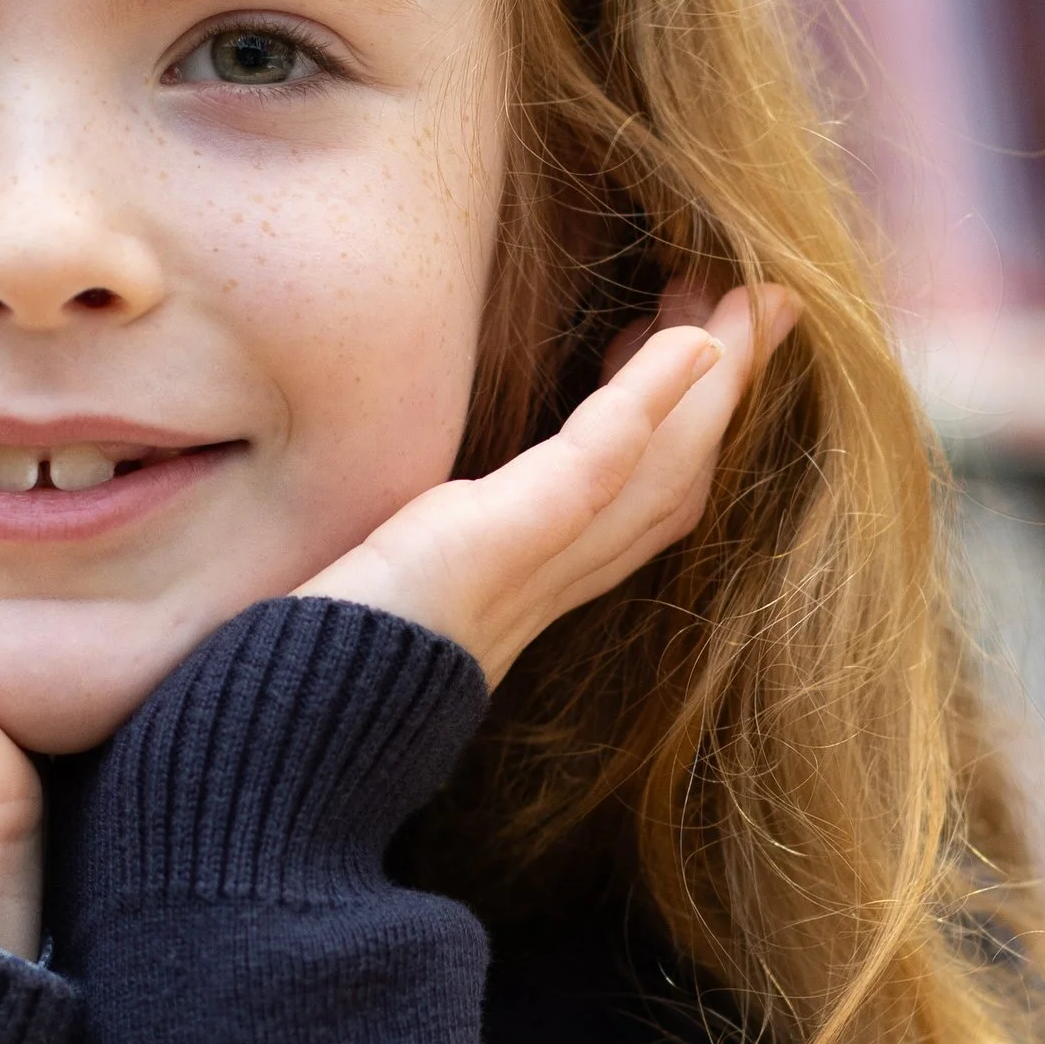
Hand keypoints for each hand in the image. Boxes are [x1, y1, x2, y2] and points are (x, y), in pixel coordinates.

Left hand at [297, 283, 795, 685]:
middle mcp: (540, 588)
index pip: (627, 505)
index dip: (678, 432)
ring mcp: (529, 568)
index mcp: (516, 597)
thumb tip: (406, 520)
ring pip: (658, 469)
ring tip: (752, 303)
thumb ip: (411, 556)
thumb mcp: (375, 591)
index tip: (694, 350)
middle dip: (725, 398)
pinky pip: (596, 464)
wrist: (282, 740)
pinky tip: (693, 344)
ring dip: (717, 384)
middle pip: (668, 482)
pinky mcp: (500, 543)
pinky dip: (649, 399)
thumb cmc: (312, 669)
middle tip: (762, 309)